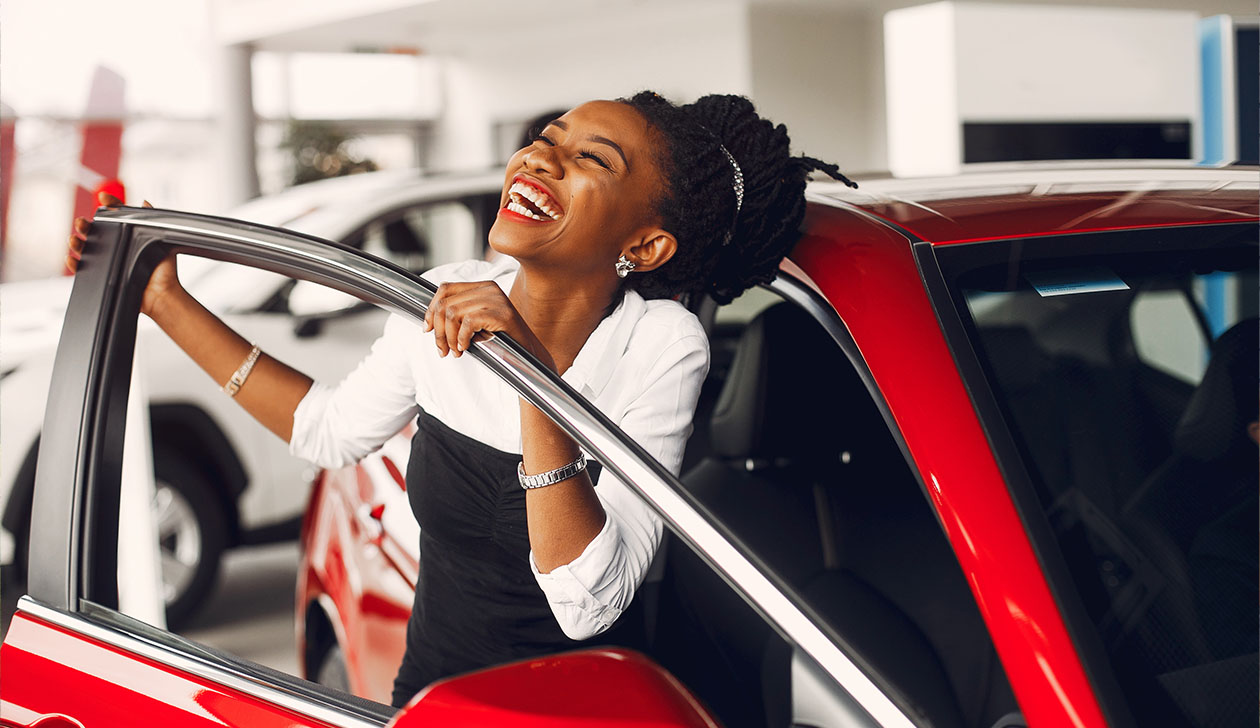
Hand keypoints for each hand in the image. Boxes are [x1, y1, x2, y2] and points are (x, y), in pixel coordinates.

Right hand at [68, 192, 176, 317]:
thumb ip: (152, 222)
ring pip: (85, 248)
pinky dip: (74, 263)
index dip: (109, 206)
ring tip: (74, 239)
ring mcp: (107, 262)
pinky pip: (82, 270)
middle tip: (82, 222)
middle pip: (94, 232)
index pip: (115, 217)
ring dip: (76, 242)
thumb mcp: (160, 242)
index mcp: (127, 236)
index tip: (104, 197)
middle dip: (84, 225)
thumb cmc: (163, 271)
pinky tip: (71, 258)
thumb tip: (145, 203)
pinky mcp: (101, 277)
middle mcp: (115, 247)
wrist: (161, 294)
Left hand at [423, 281, 548, 363]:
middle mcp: (488, 288)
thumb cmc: (501, 340)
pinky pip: (468, 322)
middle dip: (438, 331)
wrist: (529, 356)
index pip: (445, 289)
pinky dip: (462, 338)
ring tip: (455, 351)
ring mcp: (496, 299)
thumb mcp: (475, 323)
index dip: (431, 310)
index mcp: (482, 286)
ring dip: (449, 338)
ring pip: (453, 313)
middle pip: (445, 303)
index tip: (428, 330)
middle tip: (443, 350)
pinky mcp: (501, 313)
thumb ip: (457, 315)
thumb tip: (429, 322)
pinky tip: (466, 347)